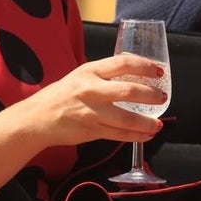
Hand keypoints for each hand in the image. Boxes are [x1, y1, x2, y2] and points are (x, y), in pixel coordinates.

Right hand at [10, 54, 165, 149]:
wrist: (38, 118)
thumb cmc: (61, 95)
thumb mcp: (80, 76)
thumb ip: (103, 75)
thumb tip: (132, 75)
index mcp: (89, 71)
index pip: (123, 63)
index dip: (144, 67)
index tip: (159, 71)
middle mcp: (91, 89)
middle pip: (128, 91)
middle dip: (151, 95)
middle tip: (162, 97)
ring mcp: (92, 112)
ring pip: (126, 118)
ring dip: (147, 122)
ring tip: (158, 124)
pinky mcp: (91, 130)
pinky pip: (119, 134)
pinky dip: (136, 136)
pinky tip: (146, 135)